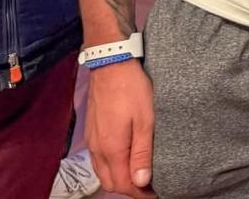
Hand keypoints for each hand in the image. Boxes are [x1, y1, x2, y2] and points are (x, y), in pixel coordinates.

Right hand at [87, 60, 155, 197]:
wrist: (110, 63)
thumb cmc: (131, 88)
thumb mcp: (145, 120)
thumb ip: (142, 153)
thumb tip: (141, 182)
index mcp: (111, 149)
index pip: (123, 185)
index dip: (140, 193)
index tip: (157, 191)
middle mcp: (98, 149)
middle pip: (110, 182)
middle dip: (129, 189)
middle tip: (150, 185)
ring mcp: (92, 140)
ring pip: (102, 172)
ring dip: (119, 178)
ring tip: (139, 173)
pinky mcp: (91, 131)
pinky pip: (98, 159)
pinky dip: (111, 166)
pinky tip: (124, 158)